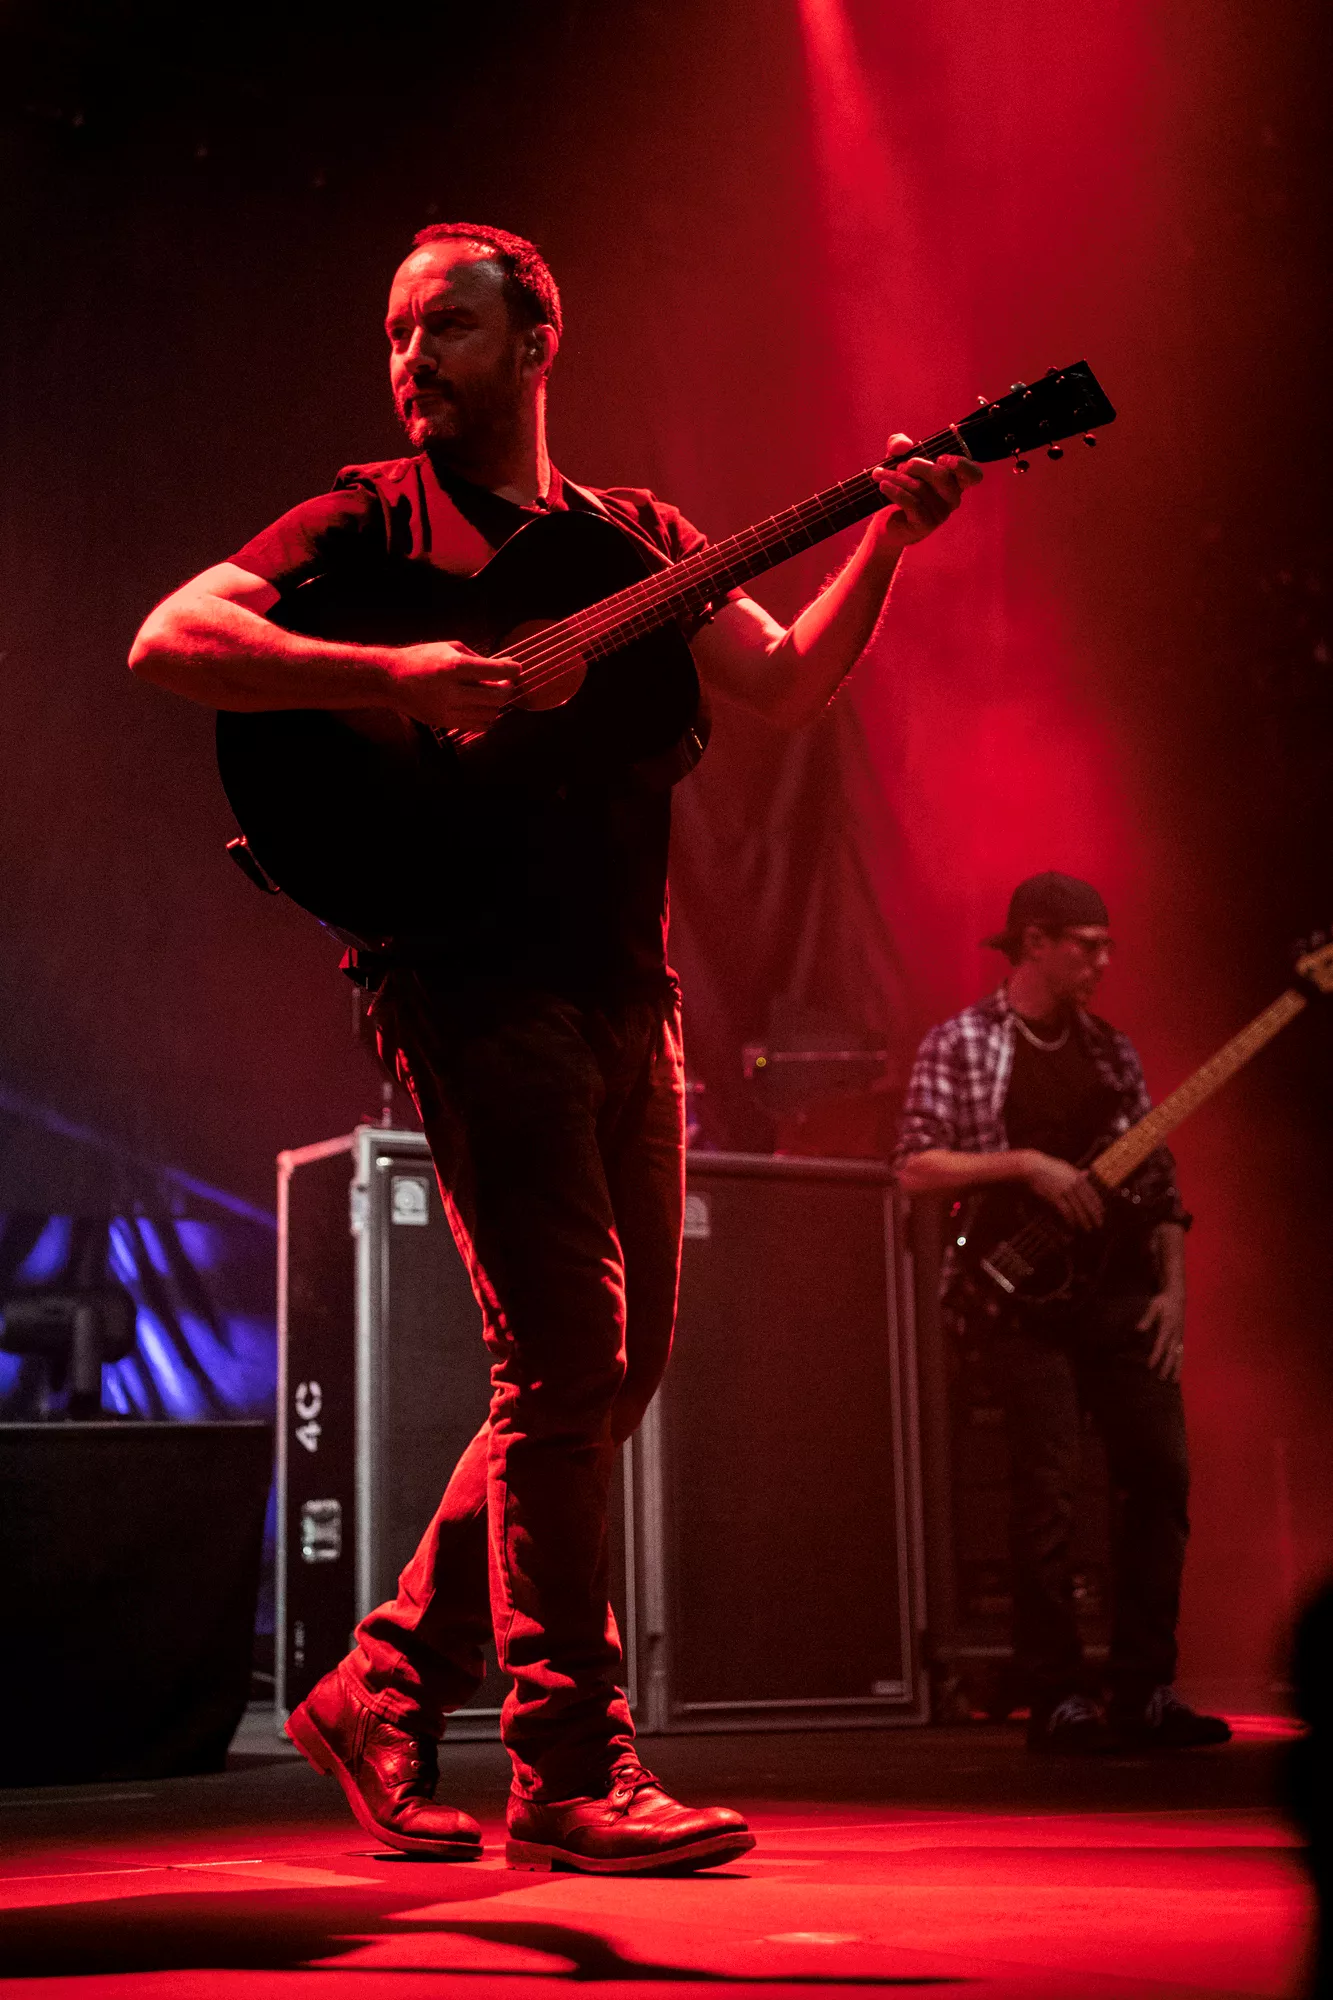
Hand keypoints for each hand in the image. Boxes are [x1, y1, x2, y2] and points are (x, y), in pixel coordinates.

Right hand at [391, 641, 517, 731]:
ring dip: (497, 703)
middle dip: (508, 689)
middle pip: (497, 697)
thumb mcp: (449, 648)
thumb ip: (478, 658)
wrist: (391, 680)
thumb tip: (505, 667)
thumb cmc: (421, 659)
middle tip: (506, 682)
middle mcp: (452, 691)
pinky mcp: (446, 723)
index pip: (496, 672)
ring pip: (490, 714)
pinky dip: (486, 716)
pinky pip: (479, 725)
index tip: (516, 668)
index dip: (513, 670)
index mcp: (453, 667)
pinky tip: (481, 705)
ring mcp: (449, 710)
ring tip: (490, 692)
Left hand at [871, 431, 981, 548]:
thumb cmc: (900, 487)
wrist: (886, 521)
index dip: (962, 465)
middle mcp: (952, 498)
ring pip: (920, 488)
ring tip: (881, 475)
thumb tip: (904, 445)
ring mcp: (940, 514)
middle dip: (916, 465)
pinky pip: (911, 503)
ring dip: (897, 478)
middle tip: (900, 466)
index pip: (974, 475)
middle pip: (941, 475)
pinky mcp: (925, 525)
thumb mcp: (897, 459)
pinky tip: (883, 485)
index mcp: (954, 481)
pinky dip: (895, 491)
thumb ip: (899, 444)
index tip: (941, 458)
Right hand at [1023, 1152, 1104, 1230]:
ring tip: (1088, 1229)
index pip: (1092, 1193)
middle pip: (1088, 1202)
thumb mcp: (1063, 1167)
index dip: (1098, 1204)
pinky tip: (1073, 1226)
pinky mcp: (1056, 1196)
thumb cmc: (1045, 1167)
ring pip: (1079, 1209)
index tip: (1102, 1213)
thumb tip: (1087, 1173)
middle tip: (1099, 1225)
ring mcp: (1065, 1189)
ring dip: (1084, 1220)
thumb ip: (1076, 1172)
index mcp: (1077, 1176)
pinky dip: (1071, 1220)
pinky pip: (1067, 1211)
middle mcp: (1074, 1182)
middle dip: (1095, 1215)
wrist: (1030, 1167)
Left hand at [1138, 1289, 1185, 1379]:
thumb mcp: (1154, 1305)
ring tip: (1174, 1380)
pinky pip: (1183, 1352)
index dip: (1156, 1355)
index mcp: (1168, 1327)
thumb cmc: (1163, 1301)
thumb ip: (1147, 1317)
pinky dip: (1182, 1363)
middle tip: (1161, 1378)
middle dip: (1167, 1366)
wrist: (1178, 1296)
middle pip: (1171, 1353)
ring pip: (1180, 1355)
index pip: (1161, 1344)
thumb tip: (1139, 1329)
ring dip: (1177, 1368)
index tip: (1150, 1365)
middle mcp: (1176, 1334)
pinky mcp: (1183, 1337)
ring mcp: (1181, 1336)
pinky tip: (1180, 1372)